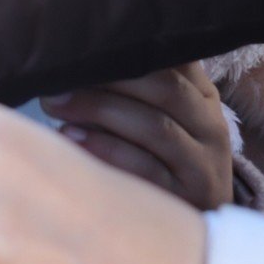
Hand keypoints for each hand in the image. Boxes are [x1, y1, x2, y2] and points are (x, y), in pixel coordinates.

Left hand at [41, 62, 233, 209]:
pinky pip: (146, 168)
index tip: (79, 45)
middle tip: (57, 78)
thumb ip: (121, 83)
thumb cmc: (152, 151)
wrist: (191, 217)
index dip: (124, 49)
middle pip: (164, 89)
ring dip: (99, 110)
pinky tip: (71, 137)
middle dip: (106, 80)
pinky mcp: (187, 195)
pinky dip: (105, 148)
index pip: (171, 59)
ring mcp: (203, 163)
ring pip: (156, 127)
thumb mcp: (149, 112)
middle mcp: (209, 124)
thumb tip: (64, 56)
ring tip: (54, 104)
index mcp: (200, 93)